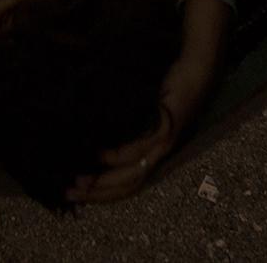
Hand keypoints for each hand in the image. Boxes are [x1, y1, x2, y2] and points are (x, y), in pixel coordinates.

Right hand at [66, 50, 217, 202]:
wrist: (196, 71)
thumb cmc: (170, 90)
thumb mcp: (147, 114)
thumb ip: (129, 127)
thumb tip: (97, 132)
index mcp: (156, 155)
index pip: (129, 185)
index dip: (103, 194)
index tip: (76, 194)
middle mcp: (161, 155)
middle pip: (129, 185)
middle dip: (98, 192)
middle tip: (70, 192)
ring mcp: (164, 143)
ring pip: (133, 172)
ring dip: (105, 178)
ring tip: (80, 179)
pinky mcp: (166, 128)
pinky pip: (140, 147)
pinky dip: (119, 154)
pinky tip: (100, 154)